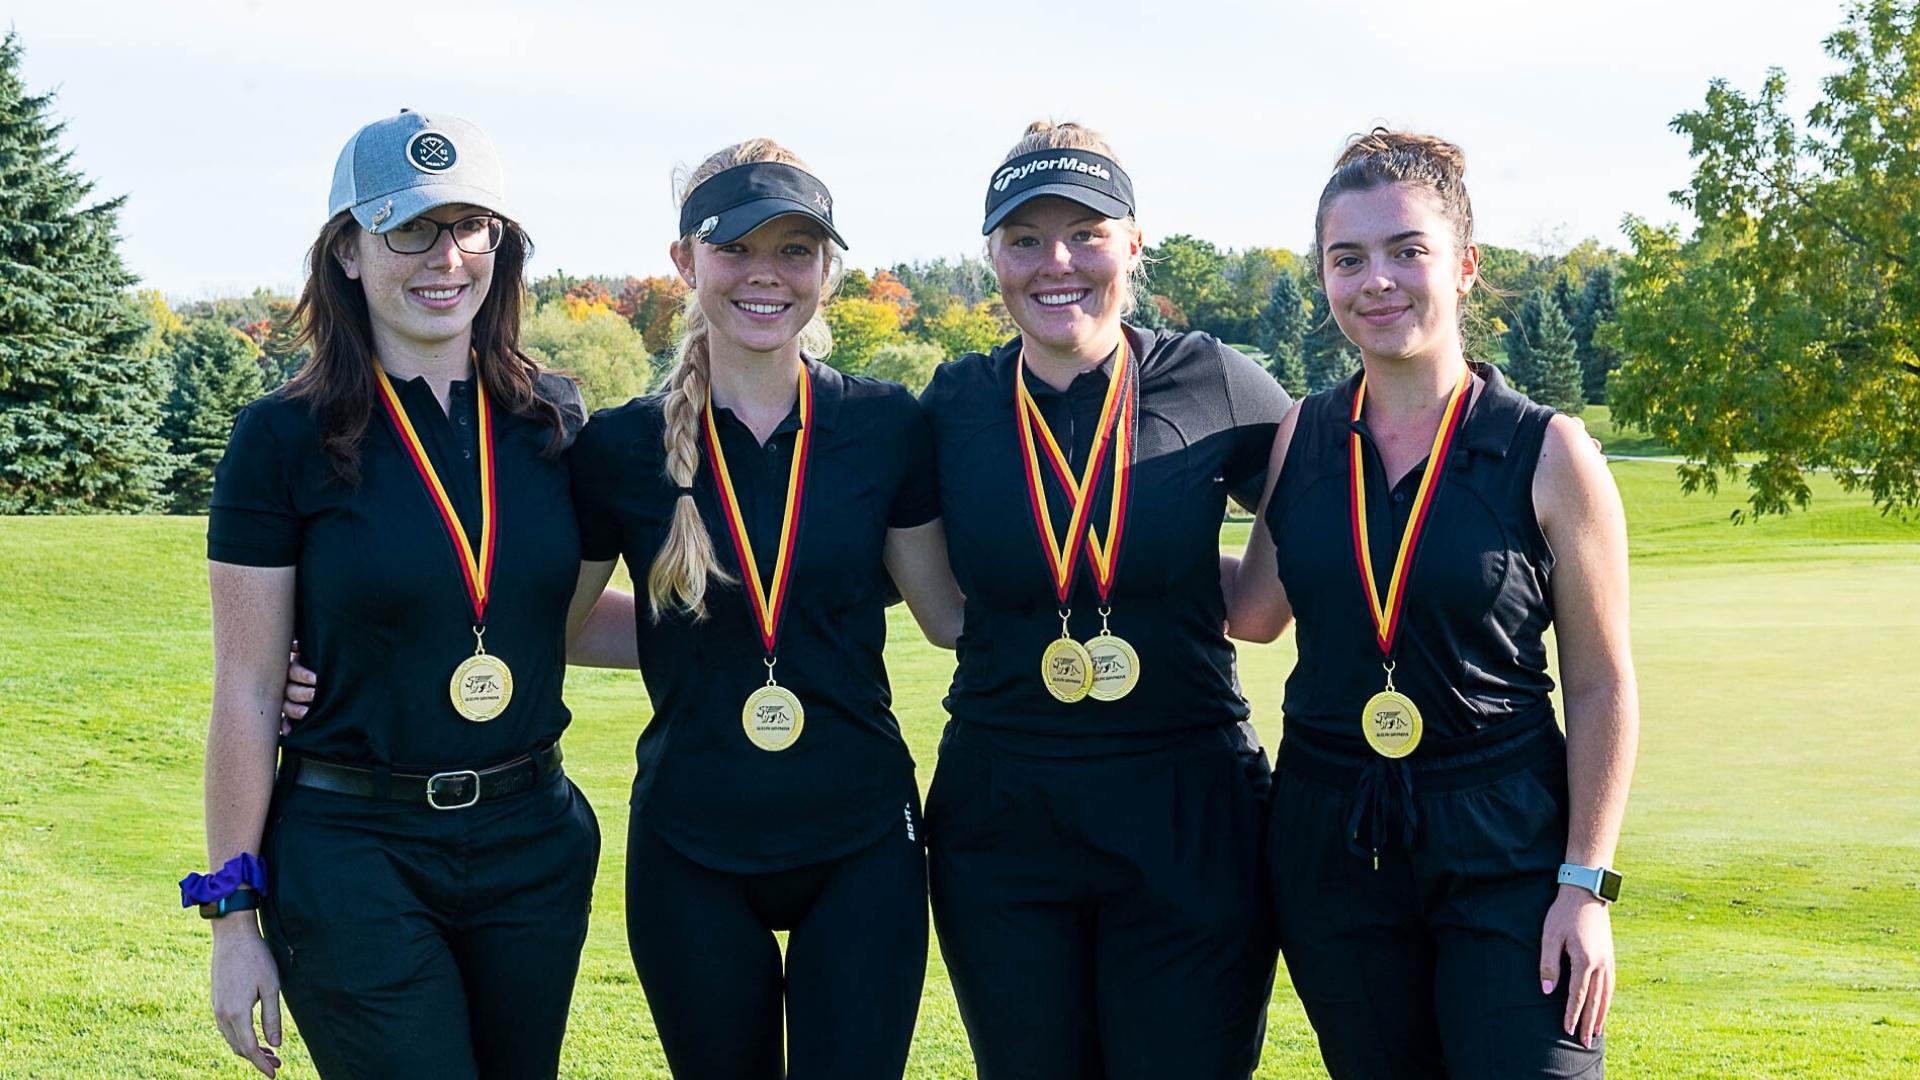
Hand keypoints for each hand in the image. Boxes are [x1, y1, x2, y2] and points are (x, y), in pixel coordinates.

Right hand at [211, 922, 282, 1075]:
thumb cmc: (256, 958)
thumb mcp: (271, 987)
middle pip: (238, 1047)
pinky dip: (239, 1037)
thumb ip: (272, 1018)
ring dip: (248, 1048)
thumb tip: (275, 1045)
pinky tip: (252, 1034)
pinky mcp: (216, 1000)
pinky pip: (226, 1027)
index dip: (262, 1064)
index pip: (249, 1049)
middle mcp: (222, 1014)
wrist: (232, 935)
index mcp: (236, 1013)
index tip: (274, 1074)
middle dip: (257, 1059)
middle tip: (278, 1063)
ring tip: (269, 1052)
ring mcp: (216, 1007)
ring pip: (231, 1039)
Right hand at [281, 640, 315, 732]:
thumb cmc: (307, 658)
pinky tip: (287, 732)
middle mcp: (283, 684)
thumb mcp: (303, 652)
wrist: (297, 669)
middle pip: (291, 690)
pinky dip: (285, 726)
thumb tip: (296, 646)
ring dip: (296, 710)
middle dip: (304, 692)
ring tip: (307, 713)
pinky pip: (282, 720)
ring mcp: (283, 699)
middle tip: (315, 694)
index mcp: (289, 668)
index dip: (304, 675)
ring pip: (286, 706)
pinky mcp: (284, 711)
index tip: (316, 678)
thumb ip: (299, 648)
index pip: (294, 672)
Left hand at [1539, 884, 1613, 1048]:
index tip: (1566, 1030)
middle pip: (1594, 1000)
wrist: (1586, 893)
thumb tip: (1547, 991)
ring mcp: (1609, 960)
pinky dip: (1608, 1000)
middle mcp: (1601, 964)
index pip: (1577, 995)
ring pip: (1606, 995)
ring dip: (1601, 1015)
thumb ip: (1549, 965)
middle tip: (1584, 1042)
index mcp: (1585, 960)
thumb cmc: (1563, 913)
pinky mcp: (1610, 956)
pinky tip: (1604, 1007)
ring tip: (1596, 1032)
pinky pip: (1611, 984)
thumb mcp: (1550, 937)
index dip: (1571, 1014)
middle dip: (1588, 1022)